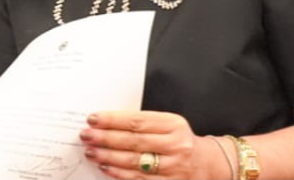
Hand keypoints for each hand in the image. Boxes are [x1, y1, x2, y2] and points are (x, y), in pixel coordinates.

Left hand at [80, 110, 224, 179]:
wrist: (207, 164)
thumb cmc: (178, 140)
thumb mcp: (167, 125)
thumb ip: (141, 123)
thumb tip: (105, 123)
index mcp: (173, 125)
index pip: (137, 121)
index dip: (112, 120)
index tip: (93, 119)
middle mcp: (176, 146)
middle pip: (133, 142)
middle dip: (105, 138)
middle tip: (86, 136)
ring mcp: (174, 167)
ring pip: (135, 162)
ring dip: (108, 157)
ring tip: (90, 152)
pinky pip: (140, 179)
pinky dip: (119, 173)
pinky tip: (106, 167)